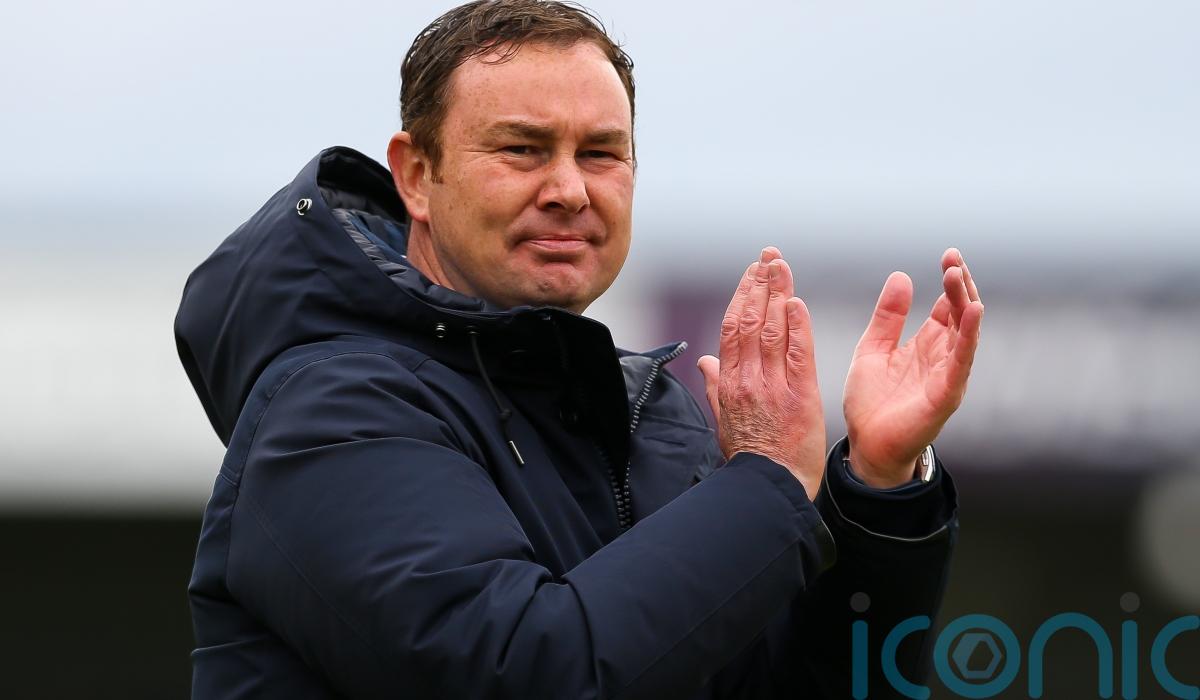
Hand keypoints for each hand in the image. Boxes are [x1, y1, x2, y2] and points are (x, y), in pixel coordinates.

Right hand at [697, 247, 826, 501]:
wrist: (770, 488)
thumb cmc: (750, 458)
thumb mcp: (724, 421)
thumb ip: (716, 387)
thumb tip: (704, 361)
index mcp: (730, 383)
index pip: (732, 328)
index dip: (741, 296)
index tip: (751, 273)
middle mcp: (748, 380)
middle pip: (750, 321)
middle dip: (760, 284)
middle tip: (769, 256)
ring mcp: (772, 387)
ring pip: (771, 330)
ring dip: (777, 294)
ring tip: (782, 266)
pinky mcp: (799, 397)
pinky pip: (796, 355)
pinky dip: (796, 327)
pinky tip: (797, 303)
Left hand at [843, 248, 983, 487]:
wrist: (865, 446)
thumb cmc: (871, 402)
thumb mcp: (873, 348)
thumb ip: (887, 316)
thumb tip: (902, 276)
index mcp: (926, 344)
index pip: (947, 306)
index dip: (951, 281)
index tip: (949, 255)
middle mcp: (942, 357)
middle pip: (960, 313)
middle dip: (961, 284)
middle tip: (953, 258)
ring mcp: (948, 375)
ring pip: (965, 332)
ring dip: (966, 302)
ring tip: (959, 274)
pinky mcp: (946, 394)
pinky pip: (962, 360)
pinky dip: (969, 336)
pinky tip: (972, 311)